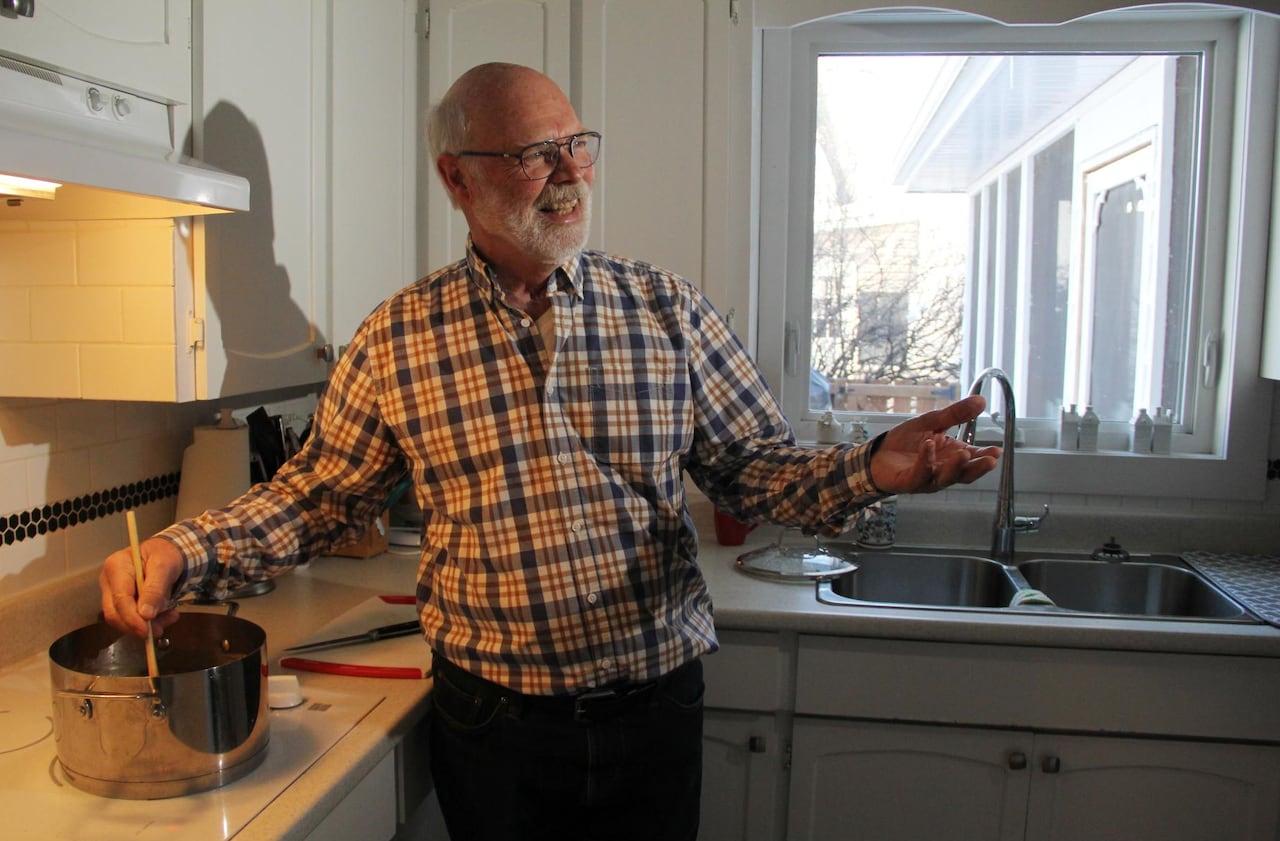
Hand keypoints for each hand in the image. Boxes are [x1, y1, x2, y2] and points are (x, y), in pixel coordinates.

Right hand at [100, 537, 183, 636]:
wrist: (168, 552)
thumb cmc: (165, 554)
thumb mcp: (164, 566)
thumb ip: (155, 589)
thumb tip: (145, 615)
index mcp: (116, 566)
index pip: (119, 599)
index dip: (132, 618)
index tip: (147, 631)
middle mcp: (109, 581)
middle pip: (115, 613)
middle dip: (137, 625)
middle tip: (159, 630)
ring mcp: (113, 593)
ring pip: (123, 620)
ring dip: (147, 624)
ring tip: (170, 616)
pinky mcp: (123, 603)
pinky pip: (132, 619)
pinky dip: (151, 621)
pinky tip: (167, 614)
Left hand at [869, 395, 1000, 494]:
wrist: (878, 452)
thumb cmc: (906, 441)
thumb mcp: (932, 422)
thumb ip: (955, 414)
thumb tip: (981, 401)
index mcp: (952, 458)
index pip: (973, 460)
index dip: (985, 457)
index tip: (997, 451)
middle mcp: (943, 471)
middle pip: (964, 474)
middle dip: (978, 467)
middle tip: (991, 459)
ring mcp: (927, 479)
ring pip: (945, 478)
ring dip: (955, 467)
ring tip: (964, 453)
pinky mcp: (909, 482)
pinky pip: (920, 473)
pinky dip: (926, 459)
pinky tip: (929, 444)